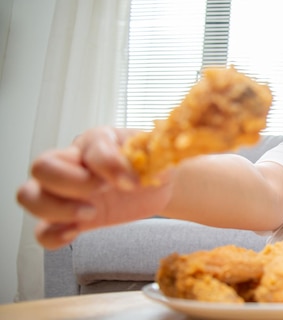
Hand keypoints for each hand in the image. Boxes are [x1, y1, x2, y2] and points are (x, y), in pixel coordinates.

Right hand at [16, 126, 172, 248]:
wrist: (157, 184)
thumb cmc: (153, 163)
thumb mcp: (159, 156)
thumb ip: (153, 159)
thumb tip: (143, 172)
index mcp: (98, 141)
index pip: (92, 148)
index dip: (110, 166)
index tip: (133, 182)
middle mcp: (74, 163)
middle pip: (42, 166)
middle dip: (71, 183)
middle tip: (102, 192)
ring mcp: (67, 192)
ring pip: (29, 195)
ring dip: (55, 208)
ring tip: (90, 213)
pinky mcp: (69, 218)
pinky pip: (41, 230)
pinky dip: (52, 235)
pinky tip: (76, 233)